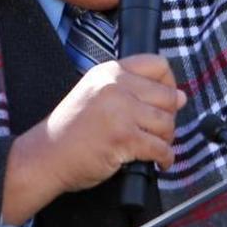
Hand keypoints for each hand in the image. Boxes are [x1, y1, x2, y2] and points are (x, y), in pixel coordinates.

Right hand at [0, 54, 185, 224]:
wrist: (45, 156)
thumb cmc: (71, 130)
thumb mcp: (97, 95)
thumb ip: (133, 90)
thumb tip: (181, 96)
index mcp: (110, 71)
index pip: (158, 64)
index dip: (169, 84)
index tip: (166, 101)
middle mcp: (115, 86)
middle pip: (168, 96)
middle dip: (169, 117)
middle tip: (158, 131)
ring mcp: (120, 111)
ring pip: (166, 123)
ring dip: (166, 139)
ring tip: (154, 146)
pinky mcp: (123, 137)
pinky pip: (160, 148)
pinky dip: (165, 158)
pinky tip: (158, 162)